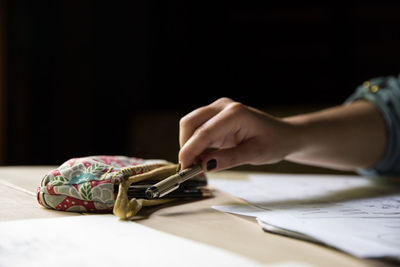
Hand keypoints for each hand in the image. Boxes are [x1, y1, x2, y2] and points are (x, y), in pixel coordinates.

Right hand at [178, 98, 297, 170]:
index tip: (184, 169)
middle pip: (190, 123)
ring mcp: (218, 109)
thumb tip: (204, 165)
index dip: (190, 151)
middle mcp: (224, 106)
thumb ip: (229, 159)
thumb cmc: (274, 142)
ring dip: (189, 145)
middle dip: (185, 146)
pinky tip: (202, 159)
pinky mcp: (215, 117)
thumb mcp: (255, 154)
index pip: (204, 132)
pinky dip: (195, 144)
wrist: (283, 134)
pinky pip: (197, 129)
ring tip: (197, 166)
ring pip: (190, 125)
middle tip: (189, 169)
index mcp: (235, 113)